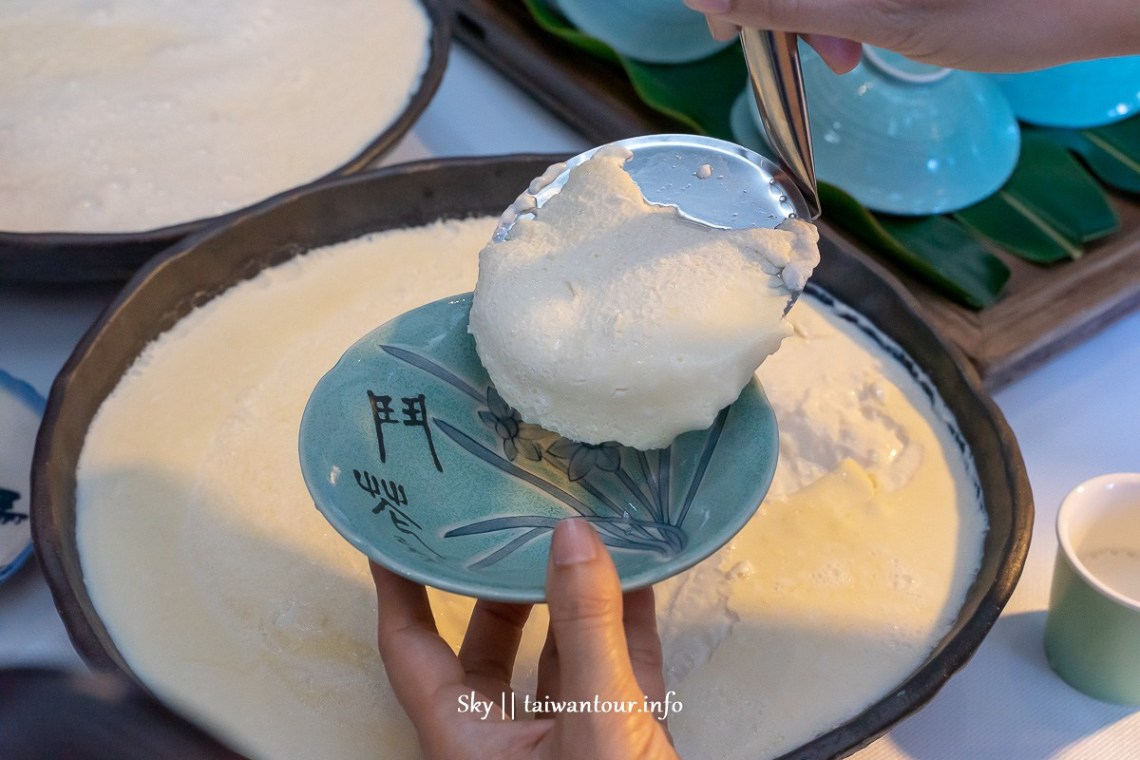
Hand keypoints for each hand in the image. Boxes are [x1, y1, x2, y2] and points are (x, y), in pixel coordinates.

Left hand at [371, 519, 679, 759]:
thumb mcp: (599, 725)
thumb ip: (587, 630)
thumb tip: (570, 534)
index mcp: (467, 743)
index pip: (410, 648)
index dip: (396, 586)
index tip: (390, 527)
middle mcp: (506, 741)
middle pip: (484, 647)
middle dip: (496, 584)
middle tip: (506, 521)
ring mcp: (566, 742)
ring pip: (557, 654)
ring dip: (571, 597)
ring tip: (576, 534)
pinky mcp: (620, 743)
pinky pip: (616, 669)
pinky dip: (627, 623)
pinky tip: (640, 576)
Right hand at [683, 0, 1139, 72]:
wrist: (1100, 2)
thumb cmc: (1006, 10)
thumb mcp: (880, 15)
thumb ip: (785, 1)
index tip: (731, 31)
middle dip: (787, 11)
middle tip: (830, 58)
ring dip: (817, 16)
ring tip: (855, 56)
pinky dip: (846, 8)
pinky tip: (868, 32)